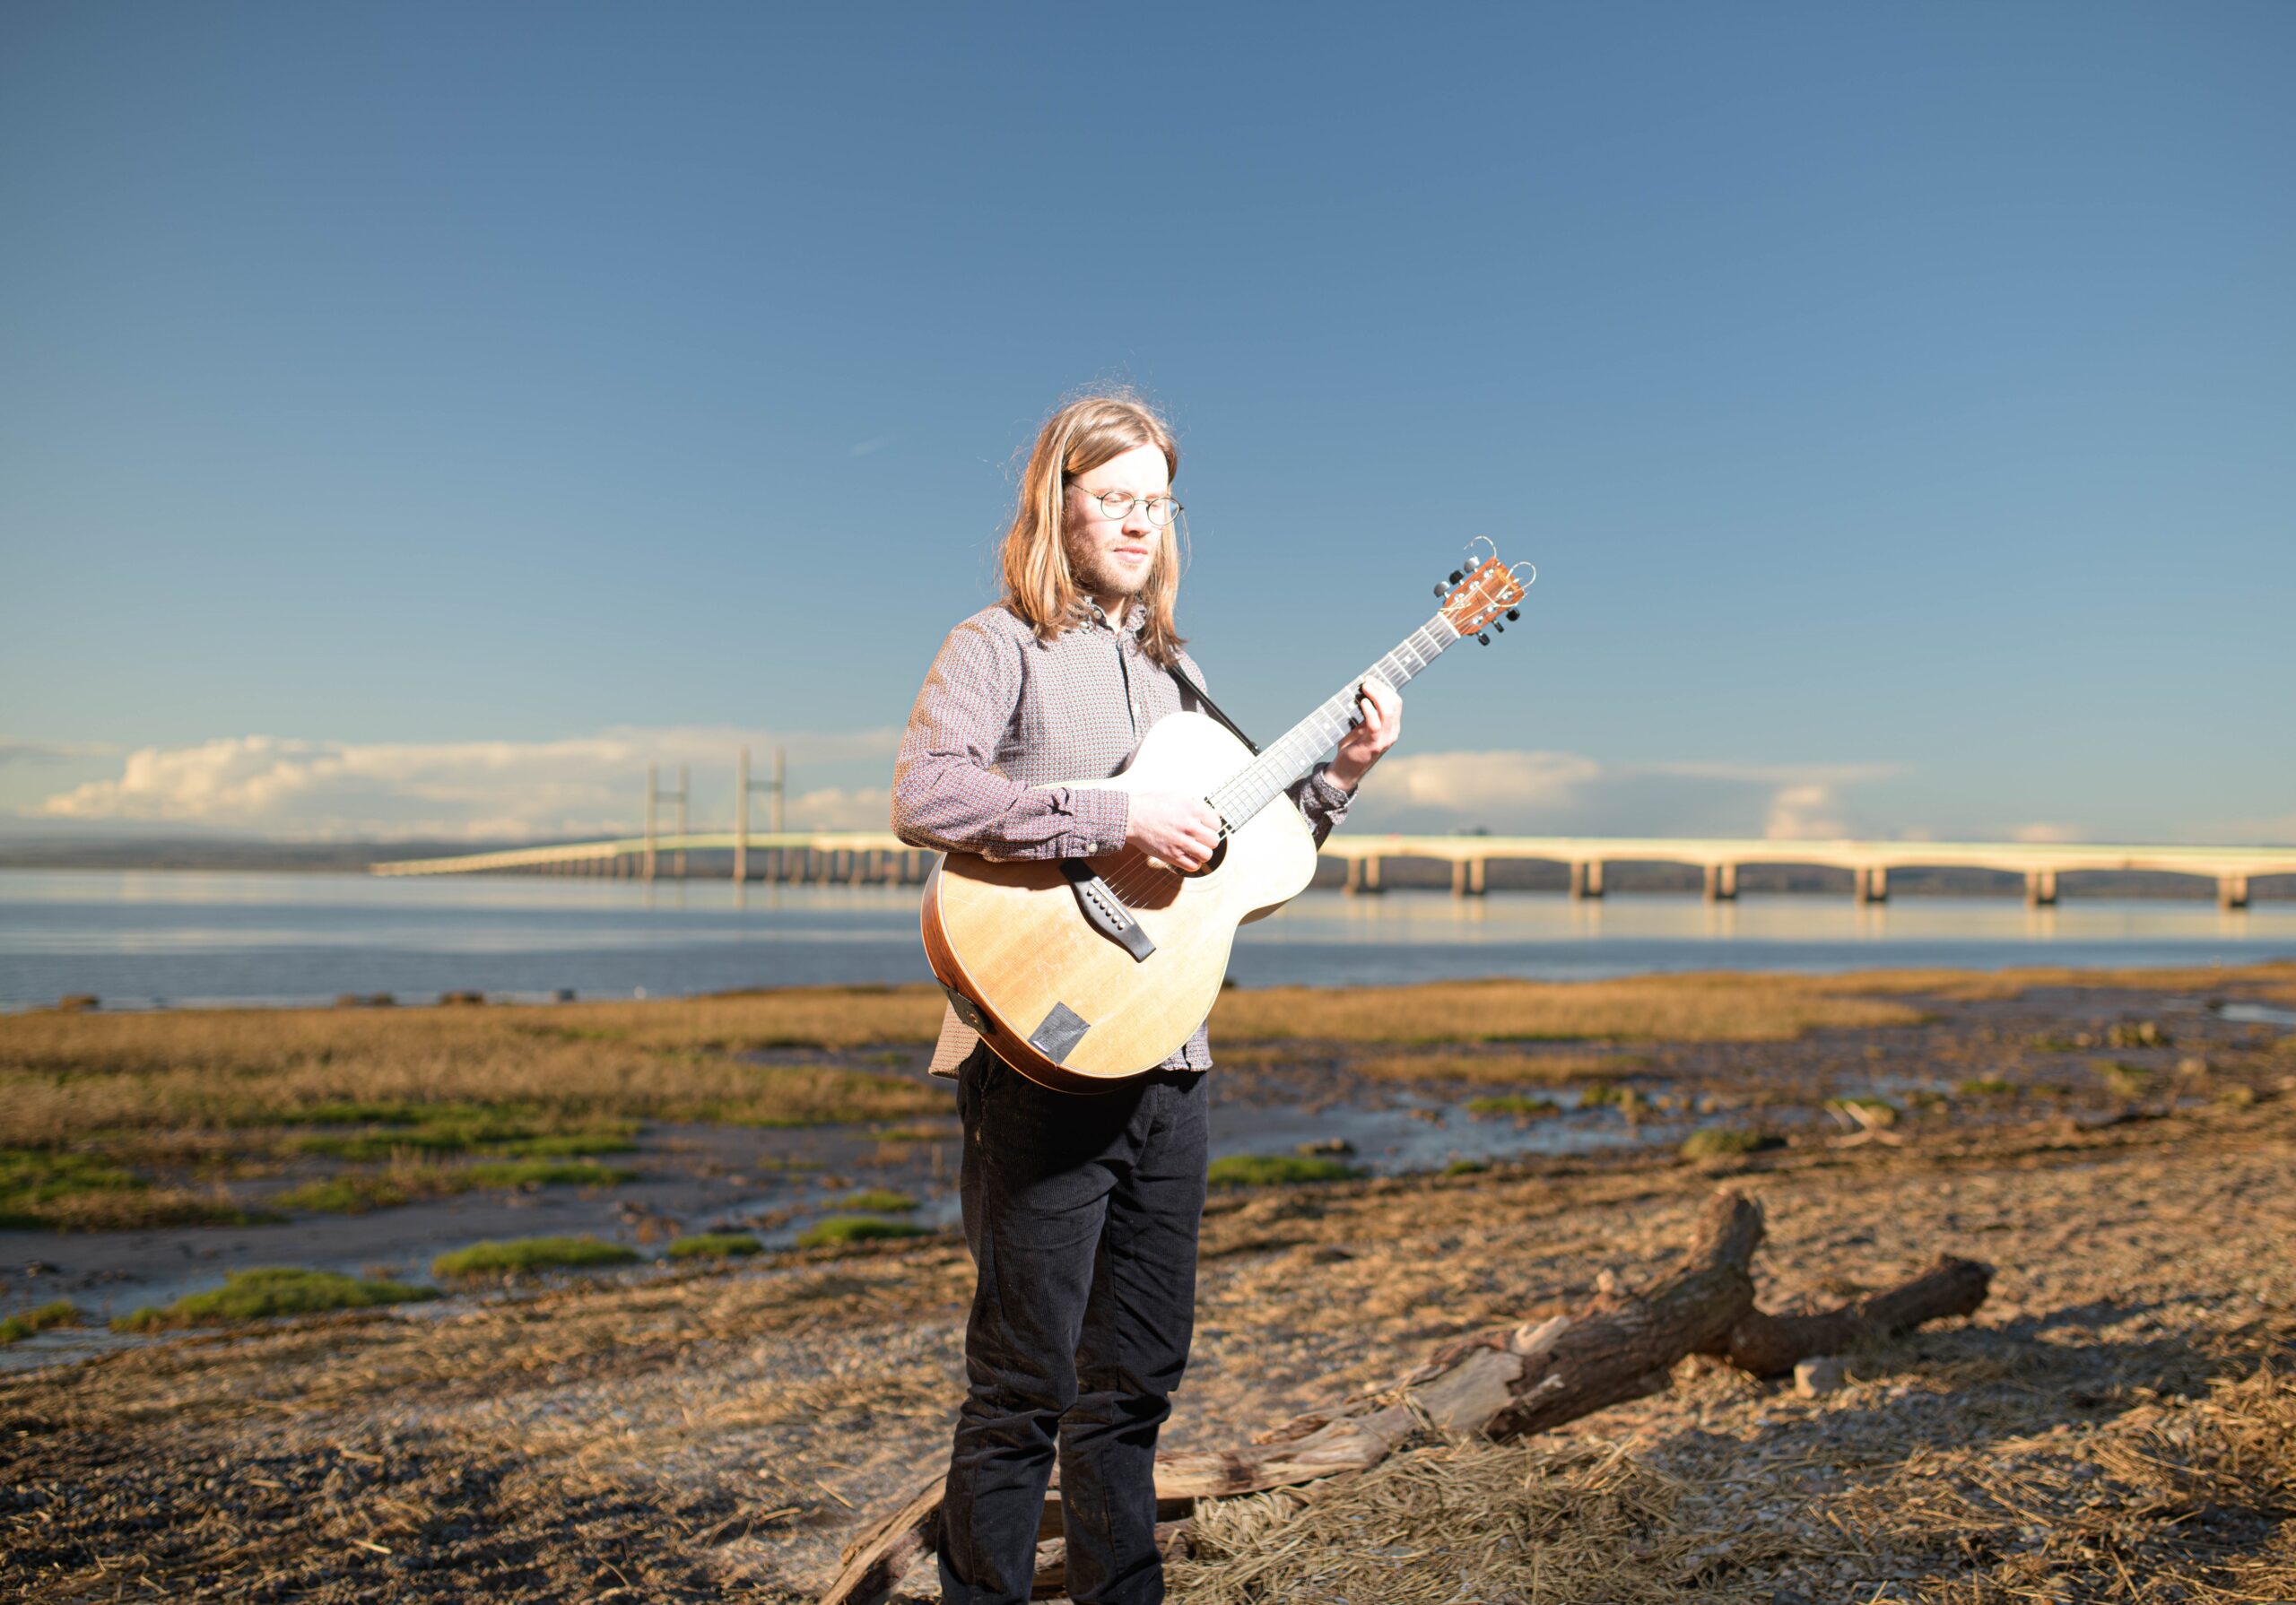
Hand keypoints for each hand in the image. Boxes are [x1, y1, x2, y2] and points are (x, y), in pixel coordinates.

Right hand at [1126, 791, 1221, 871]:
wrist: (1132, 817)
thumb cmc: (1153, 804)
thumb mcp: (1178, 796)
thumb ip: (1198, 805)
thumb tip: (1216, 814)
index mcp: (1193, 809)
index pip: (1217, 824)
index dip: (1210, 825)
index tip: (1202, 826)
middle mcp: (1190, 826)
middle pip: (1214, 840)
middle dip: (1207, 839)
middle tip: (1198, 838)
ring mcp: (1181, 842)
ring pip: (1207, 855)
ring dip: (1202, 852)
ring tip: (1193, 848)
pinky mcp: (1172, 855)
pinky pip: (1194, 866)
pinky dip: (1192, 862)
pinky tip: (1186, 855)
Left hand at [1327, 675, 1401, 791]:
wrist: (1345, 771)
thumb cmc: (1351, 747)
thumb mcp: (1361, 727)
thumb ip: (1365, 713)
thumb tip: (1361, 690)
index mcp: (1392, 728)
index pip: (1396, 703)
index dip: (1384, 688)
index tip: (1371, 679)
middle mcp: (1392, 733)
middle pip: (1394, 704)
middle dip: (1381, 688)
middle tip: (1366, 681)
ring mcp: (1384, 740)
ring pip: (1388, 712)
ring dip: (1376, 695)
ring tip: (1364, 687)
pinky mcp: (1372, 746)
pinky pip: (1375, 724)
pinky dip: (1369, 711)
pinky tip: (1362, 702)